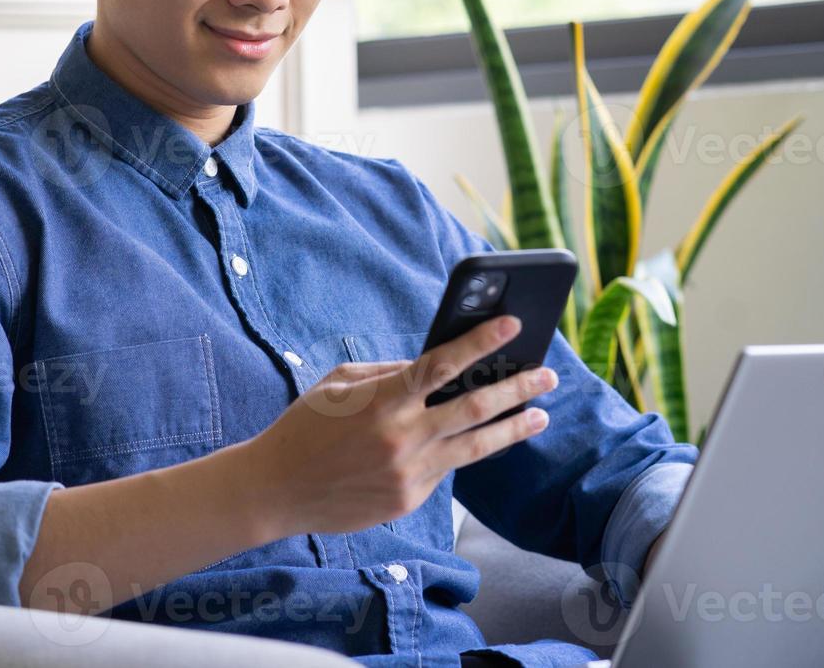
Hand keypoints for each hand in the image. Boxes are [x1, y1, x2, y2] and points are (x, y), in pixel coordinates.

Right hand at [245, 314, 558, 538]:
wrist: (276, 489)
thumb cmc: (307, 426)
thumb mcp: (340, 384)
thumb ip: (389, 373)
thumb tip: (435, 366)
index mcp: (383, 398)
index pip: (443, 363)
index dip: (481, 342)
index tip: (513, 325)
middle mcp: (402, 435)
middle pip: (475, 406)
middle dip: (517, 388)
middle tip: (547, 375)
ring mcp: (409, 471)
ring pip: (476, 446)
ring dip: (513, 427)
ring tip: (540, 414)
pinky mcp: (409, 498)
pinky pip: (445, 469)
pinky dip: (461, 451)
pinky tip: (479, 440)